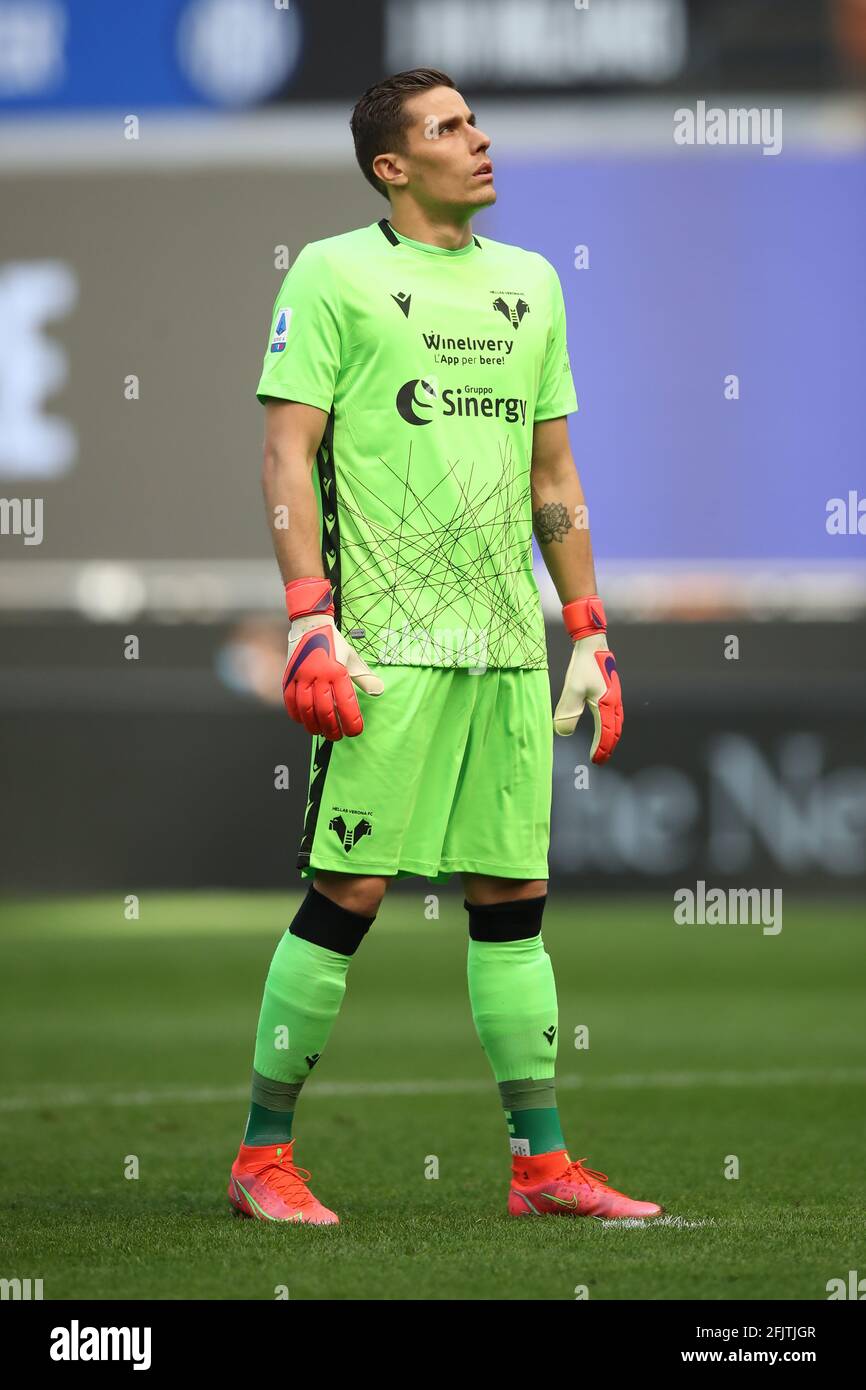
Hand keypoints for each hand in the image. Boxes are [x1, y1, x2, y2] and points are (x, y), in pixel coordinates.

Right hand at [282, 577, 383, 738]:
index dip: (351, 721)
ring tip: (321, 733)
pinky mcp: (289, 676)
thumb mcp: (353, 659)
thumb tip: (379, 691)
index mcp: (338, 671)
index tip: (355, 731)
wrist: (311, 625)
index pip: (345, 703)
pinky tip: (303, 721)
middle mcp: (319, 674)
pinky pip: (290, 701)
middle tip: (337, 736)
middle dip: (332, 728)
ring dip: (314, 725)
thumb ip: (365, 678)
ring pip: (306, 709)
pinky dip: (296, 714)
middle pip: (325, 711)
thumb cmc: (335, 645)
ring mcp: (302, 676)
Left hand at [553, 595, 622, 763]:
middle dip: (608, 747)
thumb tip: (562, 732)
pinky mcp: (610, 690)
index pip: (606, 733)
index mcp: (607, 704)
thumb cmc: (582, 665)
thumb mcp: (572, 688)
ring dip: (610, 737)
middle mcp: (614, 702)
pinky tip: (603, 726)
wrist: (592, 643)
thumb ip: (568, 711)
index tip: (594, 760)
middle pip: (615, 731)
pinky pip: (613, 714)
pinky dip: (610, 726)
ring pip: (616, 723)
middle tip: (600, 760)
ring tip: (603, 748)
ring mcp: (614, 696)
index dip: (601, 748)